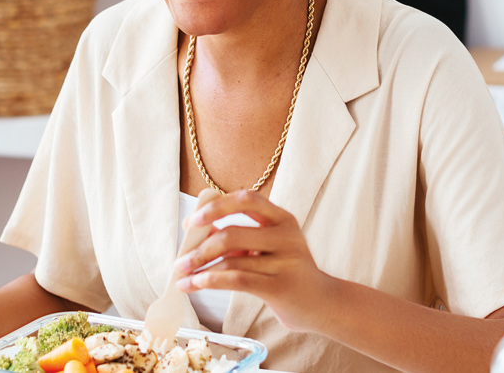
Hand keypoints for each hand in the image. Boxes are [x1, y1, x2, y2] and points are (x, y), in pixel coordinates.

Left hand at [173, 189, 338, 331]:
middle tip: (179, 261)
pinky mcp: (281, 287)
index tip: (192, 221)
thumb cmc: (287, 273)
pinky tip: (195, 286)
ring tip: (182, 278)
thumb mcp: (268, 248)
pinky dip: (211, 281)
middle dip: (199, 247)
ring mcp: (287, 261)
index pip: (246, 200)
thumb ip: (239, 237)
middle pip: (233, 233)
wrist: (323, 304)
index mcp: (282, 219)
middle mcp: (287, 236)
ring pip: (232, 260)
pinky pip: (238, 280)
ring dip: (200, 270)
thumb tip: (196, 230)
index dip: (215, 207)